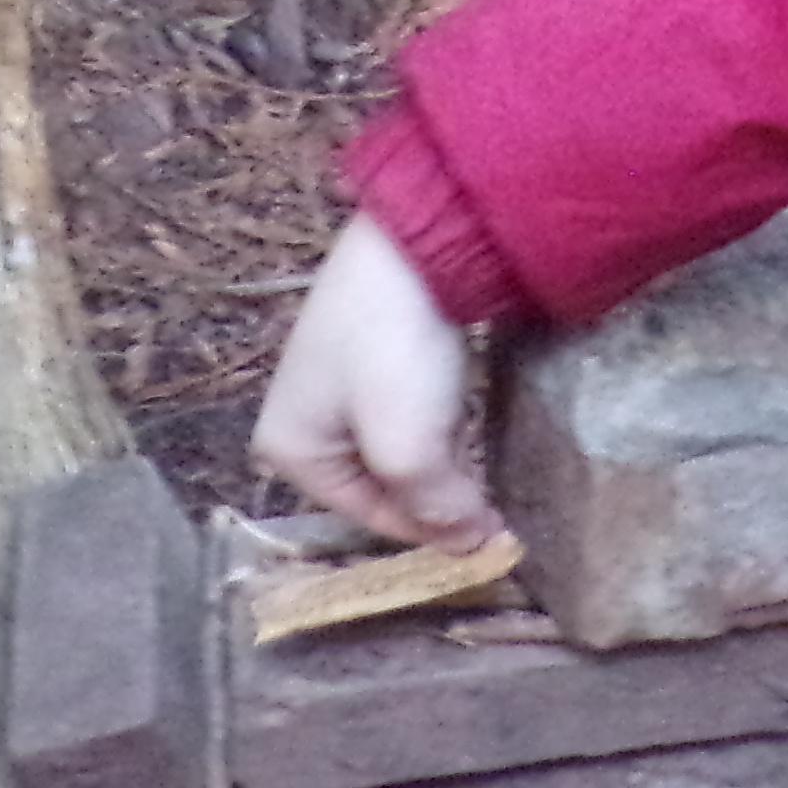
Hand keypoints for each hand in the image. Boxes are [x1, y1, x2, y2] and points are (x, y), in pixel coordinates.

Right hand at [252, 212, 501, 547]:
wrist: (416, 241)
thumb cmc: (393, 350)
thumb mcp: (407, 445)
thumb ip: (436, 506)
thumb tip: (475, 547)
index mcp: (287, 450)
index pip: (370, 516)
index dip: (433, 532)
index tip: (493, 540)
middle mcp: (301, 421)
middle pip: (384, 485)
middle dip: (438, 497)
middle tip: (499, 510)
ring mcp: (336, 384)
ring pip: (402, 450)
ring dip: (444, 462)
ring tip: (490, 470)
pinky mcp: (373, 354)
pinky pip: (411, 413)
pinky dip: (441, 425)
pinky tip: (467, 420)